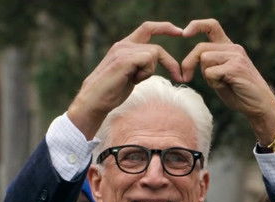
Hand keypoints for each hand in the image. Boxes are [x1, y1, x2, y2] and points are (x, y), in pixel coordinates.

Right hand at [67, 21, 183, 138]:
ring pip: (154, 54)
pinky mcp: (124, 58)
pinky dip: (146, 73)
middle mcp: (123, 44)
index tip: (180, 31)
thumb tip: (155, 62)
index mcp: (124, 46)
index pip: (148, 28)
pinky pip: (149, 59)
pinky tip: (133, 80)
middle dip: (171, 62)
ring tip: (135, 80)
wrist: (94, 101)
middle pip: (156, 47)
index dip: (164, 28)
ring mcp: (123, 50)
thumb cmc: (112, 92)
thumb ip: (140, 65)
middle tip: (180, 77)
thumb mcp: (130, 74)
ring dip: (150, 72)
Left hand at [181, 19, 274, 144]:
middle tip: (186, 78)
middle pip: (201, 48)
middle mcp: (233, 48)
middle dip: (188, 63)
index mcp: (229, 47)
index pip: (211, 26)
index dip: (196, 25)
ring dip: (207, 76)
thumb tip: (190, 61)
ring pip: (205, 59)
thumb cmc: (239, 94)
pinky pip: (210, 72)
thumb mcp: (220, 76)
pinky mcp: (235, 67)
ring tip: (221, 84)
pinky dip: (213, 83)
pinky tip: (227, 87)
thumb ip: (208, 65)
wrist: (260, 106)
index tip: (184, 34)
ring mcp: (236, 56)